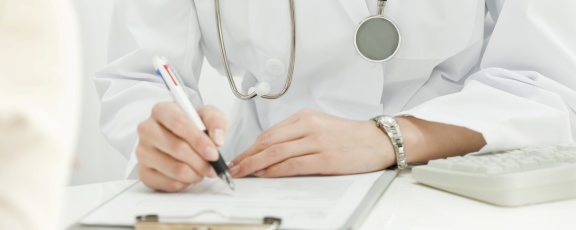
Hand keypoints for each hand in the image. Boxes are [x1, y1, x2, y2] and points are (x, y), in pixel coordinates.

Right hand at [136, 102, 226, 191]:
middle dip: (201, 161)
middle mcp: (147, 129)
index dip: (199, 140)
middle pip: (178, 148)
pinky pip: (169, 183)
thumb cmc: (192, 126)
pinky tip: (189, 176)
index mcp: (161, 110)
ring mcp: (143, 152)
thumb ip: (216, 121)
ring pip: (175, 169)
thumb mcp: (208, 115)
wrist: (181, 139)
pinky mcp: (144, 172)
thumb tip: (217, 139)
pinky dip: (185, 183)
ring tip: (202, 170)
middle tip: (212, 166)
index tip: (213, 152)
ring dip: (195, 174)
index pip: (179, 123)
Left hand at [229, 109, 394, 177]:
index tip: (239, 157)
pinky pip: (292, 164)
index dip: (250, 146)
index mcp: (305, 116)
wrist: (379, 140)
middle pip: (268, 142)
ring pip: (276, 153)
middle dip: (247, 156)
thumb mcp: (321, 126)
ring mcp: (317, 141)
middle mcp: (308, 126)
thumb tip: (271, 151)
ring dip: (255, 164)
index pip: (270, 133)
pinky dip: (274, 170)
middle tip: (233, 167)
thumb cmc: (350, 136)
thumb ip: (297, 135)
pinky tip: (264, 175)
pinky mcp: (325, 157)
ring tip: (242, 173)